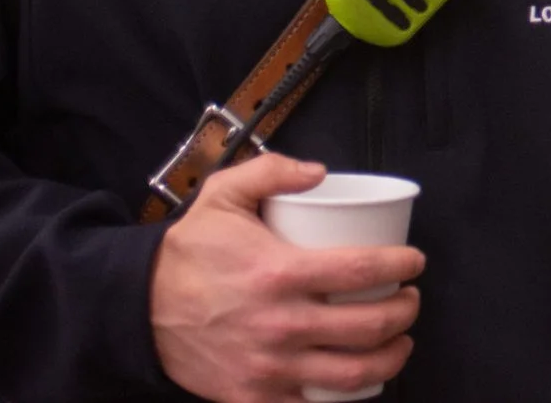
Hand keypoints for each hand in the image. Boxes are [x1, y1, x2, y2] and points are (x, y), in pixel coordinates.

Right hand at [151, 153, 424, 402]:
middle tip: (410, 299)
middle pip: (369, 326)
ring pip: (351, 374)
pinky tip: (360, 379)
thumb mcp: (222, 194)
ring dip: (391, 358)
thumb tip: (320, 172)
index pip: (363, 270)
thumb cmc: (188, 252)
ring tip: (400, 341)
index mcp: (279, 273)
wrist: (135, 308)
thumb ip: (272, 171)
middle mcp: (280, 325)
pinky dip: (344, 398)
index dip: (401, 266)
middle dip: (404, 312)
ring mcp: (267, 367)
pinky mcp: (251, 397)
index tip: (414, 261)